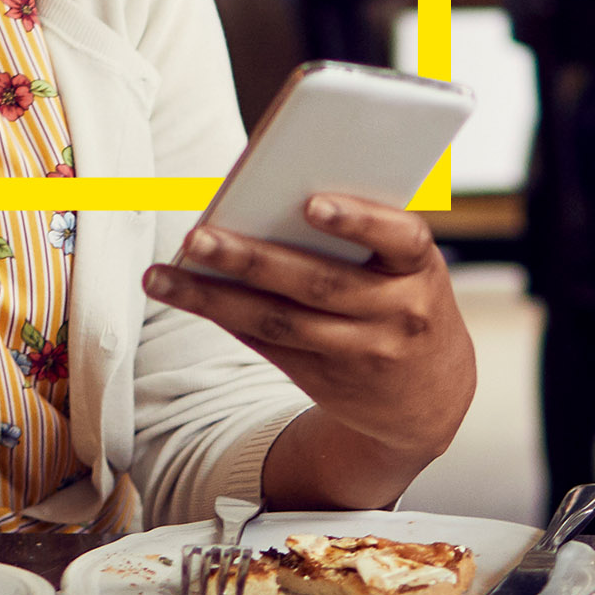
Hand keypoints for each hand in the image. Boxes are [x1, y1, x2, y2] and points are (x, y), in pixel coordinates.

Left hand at [145, 195, 473, 478]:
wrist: (433, 396)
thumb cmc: (406, 299)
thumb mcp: (408, 267)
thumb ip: (363, 236)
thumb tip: (266, 199)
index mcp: (421, 268)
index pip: (400, 237)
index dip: (358, 220)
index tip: (312, 202)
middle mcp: (397, 314)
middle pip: (318, 284)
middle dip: (252, 259)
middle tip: (196, 237)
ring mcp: (362, 353)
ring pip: (280, 322)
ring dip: (214, 298)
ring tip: (161, 278)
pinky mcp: (328, 381)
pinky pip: (271, 346)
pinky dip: (227, 319)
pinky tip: (189, 298)